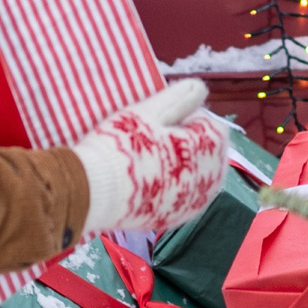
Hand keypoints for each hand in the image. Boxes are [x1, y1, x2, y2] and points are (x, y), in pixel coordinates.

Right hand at [70, 80, 226, 234]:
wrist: (95, 192)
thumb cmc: (124, 144)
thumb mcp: (151, 111)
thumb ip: (180, 97)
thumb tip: (200, 87)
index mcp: (211, 146)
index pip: (207, 121)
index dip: (181, 115)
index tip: (156, 119)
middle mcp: (212, 178)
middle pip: (204, 149)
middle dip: (184, 141)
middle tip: (150, 138)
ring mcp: (195, 202)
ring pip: (194, 173)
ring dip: (178, 163)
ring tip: (147, 158)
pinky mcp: (177, 219)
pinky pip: (180, 195)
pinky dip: (169, 186)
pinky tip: (147, 179)